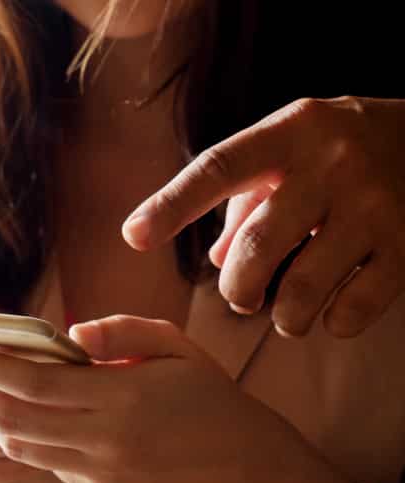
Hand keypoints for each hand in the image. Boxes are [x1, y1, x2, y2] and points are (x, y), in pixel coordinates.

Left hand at [0, 316, 302, 482]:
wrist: (237, 459)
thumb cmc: (203, 389)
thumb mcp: (172, 343)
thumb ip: (119, 331)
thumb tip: (69, 333)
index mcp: (121, 397)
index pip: (32, 384)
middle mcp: (104, 440)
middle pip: (11, 418)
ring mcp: (98, 471)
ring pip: (19, 445)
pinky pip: (42, 461)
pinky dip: (18, 433)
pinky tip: (7, 408)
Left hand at [123, 96, 404, 337]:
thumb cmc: (337, 149)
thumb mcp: (287, 150)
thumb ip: (243, 200)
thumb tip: (213, 257)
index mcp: (289, 134)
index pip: (218, 169)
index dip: (171, 205)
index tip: (134, 236)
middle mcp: (331, 165)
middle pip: (257, 245)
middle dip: (237, 287)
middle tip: (242, 298)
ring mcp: (374, 205)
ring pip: (304, 287)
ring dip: (283, 316)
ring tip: (285, 315)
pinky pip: (355, 306)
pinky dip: (333, 323)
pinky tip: (331, 315)